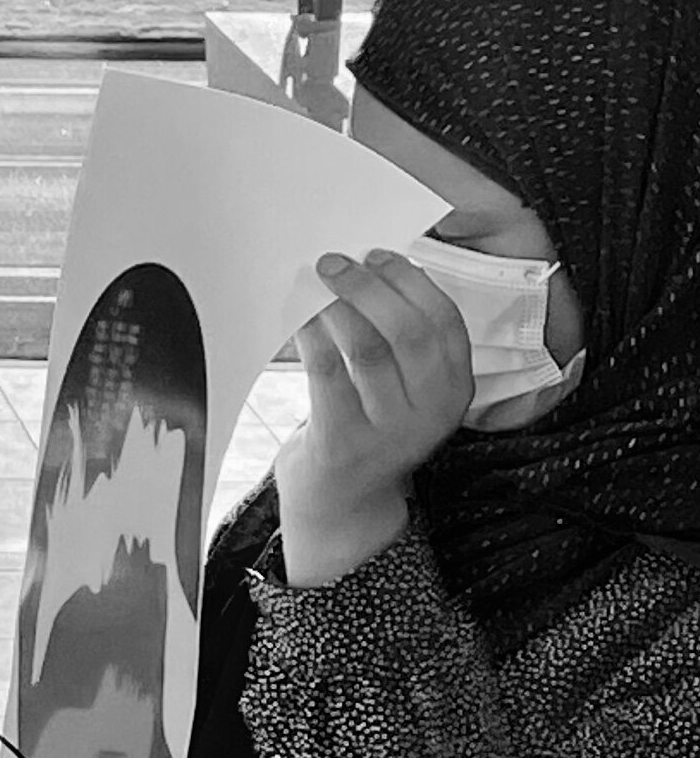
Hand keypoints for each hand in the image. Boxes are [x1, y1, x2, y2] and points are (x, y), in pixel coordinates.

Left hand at [277, 247, 473, 584]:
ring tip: (317, 281)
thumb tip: (369, 268)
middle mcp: (430, 412)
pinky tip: (301, 318)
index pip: (443, 322)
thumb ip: (402, 340)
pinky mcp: (343, 444)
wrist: (343, 503)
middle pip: (407, 331)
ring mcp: (388, 432)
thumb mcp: (407, 389)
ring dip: (338, 306)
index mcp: (456, 389)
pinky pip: (328, 375)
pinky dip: (314, 337)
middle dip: (371, 286)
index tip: (379, 254)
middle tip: (336, 261)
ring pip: (367, 349)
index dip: (411, 281)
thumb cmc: (370, 428)